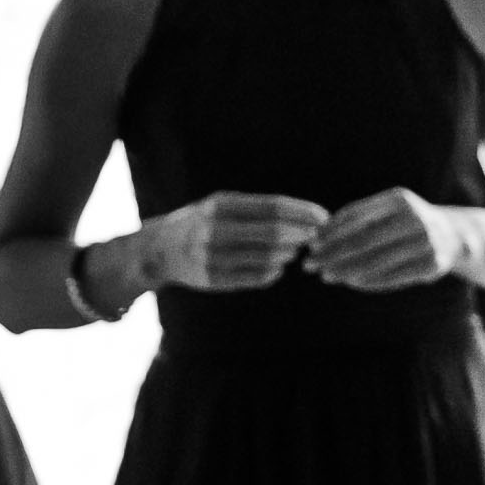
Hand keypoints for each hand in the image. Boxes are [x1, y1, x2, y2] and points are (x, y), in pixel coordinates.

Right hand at [138, 190, 328, 291]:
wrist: (160, 249)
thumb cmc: (205, 222)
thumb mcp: (224, 205)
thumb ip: (260, 210)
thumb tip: (309, 218)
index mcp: (220, 205)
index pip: (273, 207)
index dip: (303, 213)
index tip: (324, 218)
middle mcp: (213, 229)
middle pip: (273, 233)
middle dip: (302, 235)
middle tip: (314, 238)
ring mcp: (211, 256)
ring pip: (267, 258)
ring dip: (288, 254)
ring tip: (292, 251)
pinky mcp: (212, 279)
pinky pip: (256, 278)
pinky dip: (274, 273)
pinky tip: (276, 267)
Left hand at [306, 188, 475, 290]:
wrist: (454, 235)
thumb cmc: (407, 222)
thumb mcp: (388, 210)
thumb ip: (358, 219)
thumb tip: (317, 236)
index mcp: (399, 200)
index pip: (356, 216)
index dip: (330, 232)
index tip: (310, 245)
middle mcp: (415, 218)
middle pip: (364, 240)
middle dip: (332, 254)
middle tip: (310, 265)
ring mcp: (426, 242)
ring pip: (376, 261)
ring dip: (346, 271)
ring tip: (327, 276)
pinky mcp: (432, 265)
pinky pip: (393, 277)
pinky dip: (369, 282)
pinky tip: (351, 283)